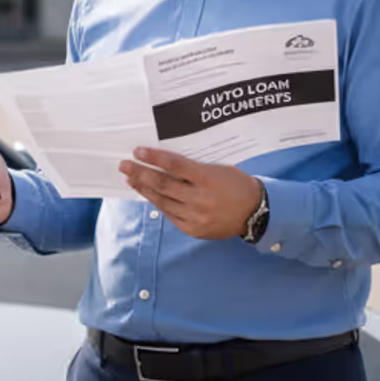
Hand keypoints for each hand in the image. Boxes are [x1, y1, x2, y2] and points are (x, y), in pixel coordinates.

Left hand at [120, 147, 263, 241]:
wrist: (255, 212)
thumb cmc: (236, 184)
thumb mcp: (218, 169)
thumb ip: (193, 168)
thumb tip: (164, 163)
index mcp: (208, 178)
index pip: (174, 165)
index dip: (154, 158)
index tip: (137, 151)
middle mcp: (199, 198)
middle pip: (162, 184)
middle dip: (140, 173)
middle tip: (124, 165)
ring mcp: (195, 216)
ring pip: (162, 200)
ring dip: (143, 189)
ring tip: (129, 179)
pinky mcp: (192, 229)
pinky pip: (169, 214)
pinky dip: (157, 203)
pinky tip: (147, 195)